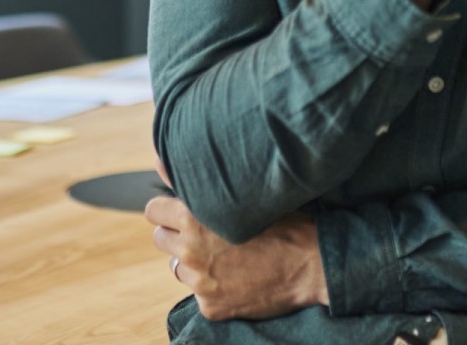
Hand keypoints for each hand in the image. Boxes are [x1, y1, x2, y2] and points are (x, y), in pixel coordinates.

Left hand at [146, 196, 327, 320]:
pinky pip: (200, 294)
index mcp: (193, 219)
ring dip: (194, 263)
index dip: (167, 210)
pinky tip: (238, 278)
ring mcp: (200, 282)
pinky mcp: (211, 306)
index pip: (153, 211)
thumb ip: (194, 180)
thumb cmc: (283, 221)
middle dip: (178, 236)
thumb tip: (157, 159)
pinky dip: (214, 288)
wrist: (313, 264)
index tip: (180, 212)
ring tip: (225, 256)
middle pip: (161, 240)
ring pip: (179, 268)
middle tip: (207, 234)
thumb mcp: (241, 192)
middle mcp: (191, 251)